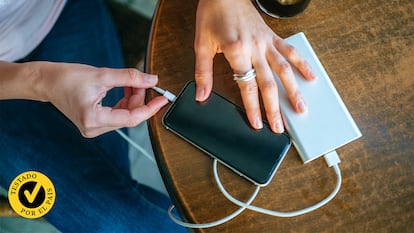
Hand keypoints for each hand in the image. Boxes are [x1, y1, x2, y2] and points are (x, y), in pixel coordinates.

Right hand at [36, 62, 166, 136]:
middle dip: (139, 99)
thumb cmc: (67, 78)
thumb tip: (151, 80)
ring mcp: (93, 128)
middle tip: (143, 82)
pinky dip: (124, 103)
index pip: (131, 118)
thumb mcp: (102, 74)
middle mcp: (93, 128)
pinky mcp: (93, 124)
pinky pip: (117, 116)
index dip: (150, 109)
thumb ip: (129, 78)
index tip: (163, 99)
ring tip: (131, 83)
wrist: (47, 82)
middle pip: (129, 117)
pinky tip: (125, 90)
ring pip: (124, 116)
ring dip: (132, 100)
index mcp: (93, 119)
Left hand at [194, 0, 314, 132]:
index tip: (258, 124)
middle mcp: (255, 48)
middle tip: (279, 127)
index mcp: (236, 51)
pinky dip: (301, 64)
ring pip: (284, 70)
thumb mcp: (201, 44)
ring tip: (301, 109)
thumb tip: (201, 95)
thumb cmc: (212, 14)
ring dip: (293, 91)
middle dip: (275, 108)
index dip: (253, 108)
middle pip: (268, 84)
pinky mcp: (272, 36)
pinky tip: (310, 77)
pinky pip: (290, 51)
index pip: (247, 86)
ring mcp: (266, 42)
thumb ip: (203, 72)